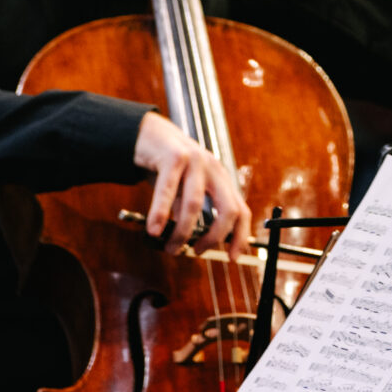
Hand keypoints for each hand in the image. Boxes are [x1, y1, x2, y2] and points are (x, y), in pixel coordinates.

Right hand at [135, 111, 248, 251]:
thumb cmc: (169, 166)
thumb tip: (192, 239)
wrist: (149, 134)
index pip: (241, 211)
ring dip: (183, 232)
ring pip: (195, 204)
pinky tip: (154, 230)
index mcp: (221, 179)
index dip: (240, 236)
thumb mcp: (186, 188)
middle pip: (228, 210)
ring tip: (171, 247)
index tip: (233, 258)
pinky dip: (161, 213)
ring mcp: (196, 161)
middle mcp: (214, 169)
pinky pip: (168, 190)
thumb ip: (192, 209)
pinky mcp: (174, 156)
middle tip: (197, 252)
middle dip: (214, 237)